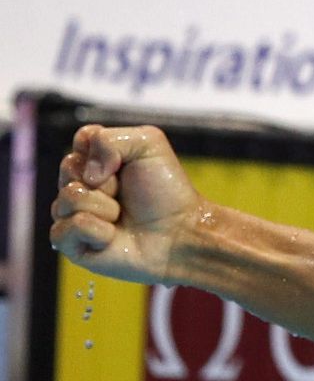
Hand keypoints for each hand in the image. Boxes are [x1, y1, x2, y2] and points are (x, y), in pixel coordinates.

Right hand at [50, 124, 202, 284]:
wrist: (178, 232)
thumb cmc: (165, 190)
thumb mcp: (149, 145)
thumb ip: (110, 140)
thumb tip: (87, 174)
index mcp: (97, 158)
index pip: (82, 138)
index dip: (103, 150)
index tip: (124, 163)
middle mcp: (80, 183)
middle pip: (69, 167)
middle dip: (106, 180)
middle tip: (124, 192)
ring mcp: (72, 212)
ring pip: (69, 198)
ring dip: (105, 207)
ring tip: (121, 215)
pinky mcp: (70, 242)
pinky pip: (68, 228)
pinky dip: (98, 231)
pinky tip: (112, 236)